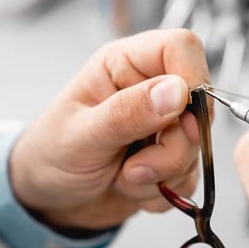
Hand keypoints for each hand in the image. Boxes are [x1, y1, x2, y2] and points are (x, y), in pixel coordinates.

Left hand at [11, 29, 211, 229]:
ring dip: (161, 175)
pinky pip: (189, 177)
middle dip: (171, 150)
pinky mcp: (170, 159)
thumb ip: (127, 113)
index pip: (180, 49)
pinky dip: (162, 192)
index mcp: (125, 66)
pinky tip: (131, 188)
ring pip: (196, 148)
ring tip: (123, 177)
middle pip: (197, 108)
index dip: (193, 78)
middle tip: (134, 168)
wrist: (50, 198)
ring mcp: (164, 128)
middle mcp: (151, 92)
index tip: (181, 118)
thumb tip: (177, 92)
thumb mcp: (81, 135)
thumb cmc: (51, 155)